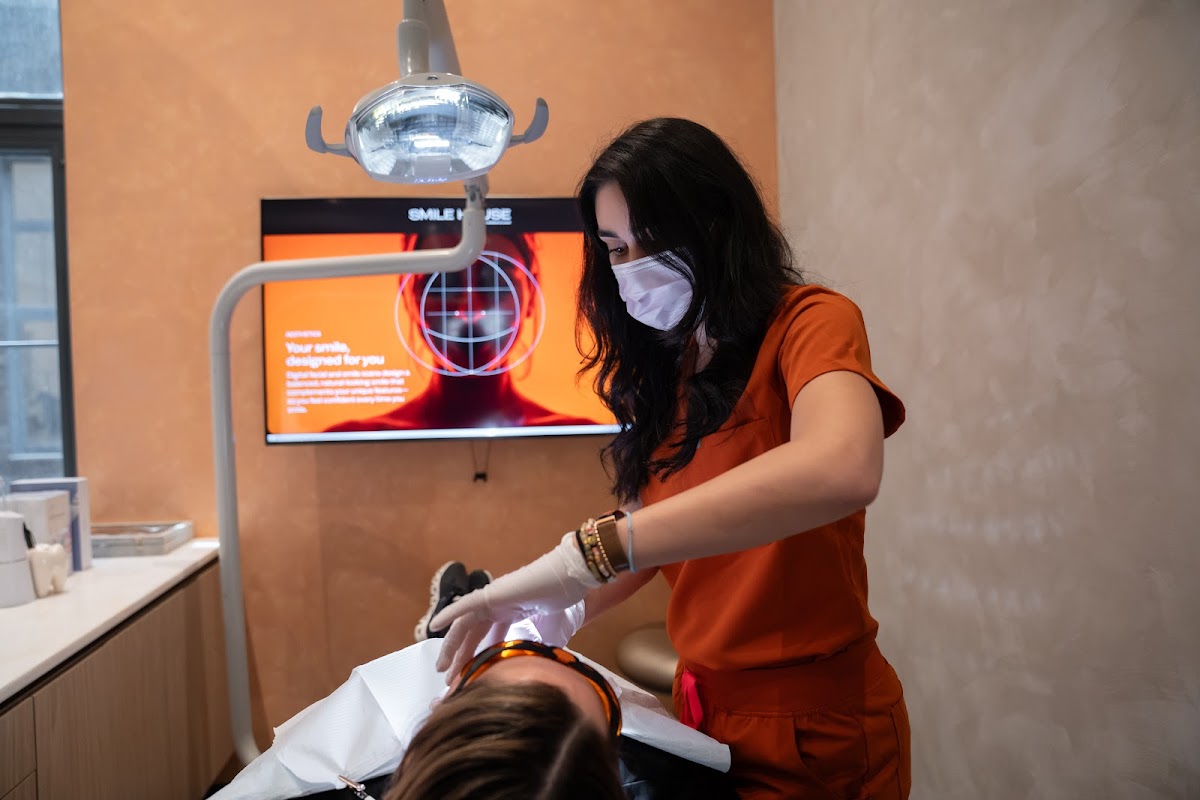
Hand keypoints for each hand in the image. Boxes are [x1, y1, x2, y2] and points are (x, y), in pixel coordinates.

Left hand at [430, 532, 602, 679]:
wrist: (570, 576)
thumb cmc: (563, 597)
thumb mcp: (549, 628)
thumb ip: (537, 642)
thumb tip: (535, 666)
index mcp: (510, 611)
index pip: (487, 635)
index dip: (476, 654)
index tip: (469, 673)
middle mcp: (498, 604)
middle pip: (472, 634)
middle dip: (460, 656)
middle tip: (450, 680)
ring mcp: (494, 597)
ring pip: (464, 625)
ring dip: (451, 647)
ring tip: (442, 669)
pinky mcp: (492, 593)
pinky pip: (465, 606)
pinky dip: (449, 615)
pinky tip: (434, 627)